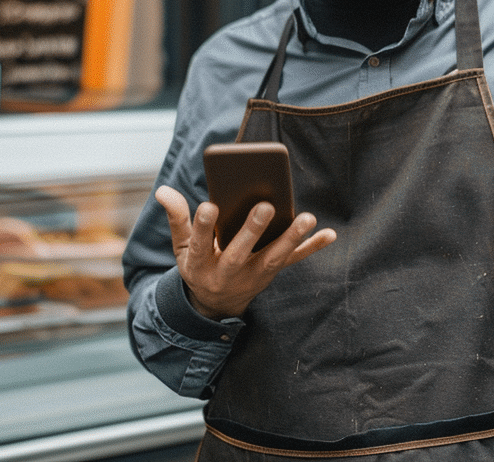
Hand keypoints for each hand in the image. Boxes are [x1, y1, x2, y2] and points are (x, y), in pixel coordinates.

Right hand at [155, 185, 336, 319]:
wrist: (216, 303)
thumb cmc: (198, 264)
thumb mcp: (181, 247)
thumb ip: (177, 218)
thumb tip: (164, 190)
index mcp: (199, 263)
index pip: (199, 243)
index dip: (203, 226)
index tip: (210, 205)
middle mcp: (226, 272)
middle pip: (239, 252)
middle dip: (252, 231)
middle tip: (265, 206)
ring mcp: (252, 275)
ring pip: (272, 258)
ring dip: (290, 239)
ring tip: (307, 218)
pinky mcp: (271, 273)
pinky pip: (293, 261)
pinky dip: (311, 248)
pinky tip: (329, 234)